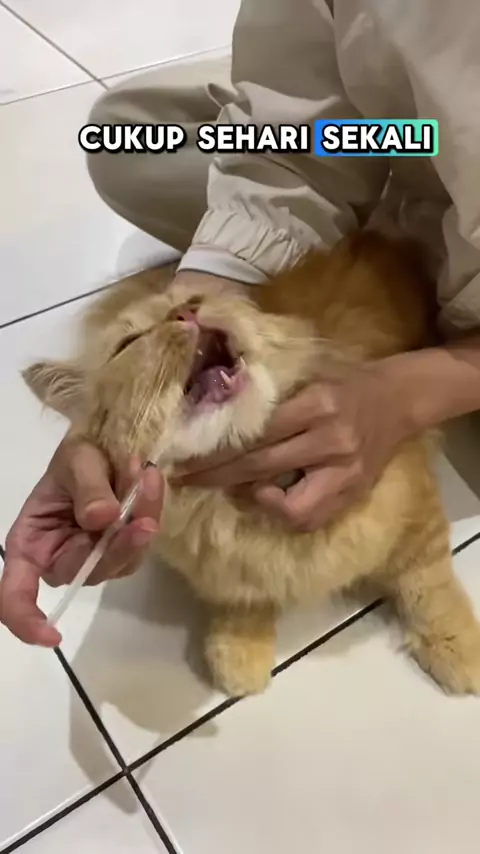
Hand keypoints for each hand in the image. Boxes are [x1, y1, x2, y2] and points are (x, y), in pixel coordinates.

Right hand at [0, 438, 163, 646]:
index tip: (52, 636)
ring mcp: (96, 558)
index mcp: (31, 544)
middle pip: (86, 572)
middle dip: (116, 542)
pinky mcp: (125, 551)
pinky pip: (141, 544)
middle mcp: (61, 558)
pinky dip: (149, 512)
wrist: (106, 447)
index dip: (26, 620)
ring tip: (146, 475)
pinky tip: (150, 482)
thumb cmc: (77, 457)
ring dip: (139, 519)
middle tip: (138, 502)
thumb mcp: (76, 460)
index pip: (16, 594)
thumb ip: (87, 487)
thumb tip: (101, 519)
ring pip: (122, 560)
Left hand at [174, 361, 412, 531]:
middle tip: (185, 480)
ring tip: (232, 489)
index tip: (184, 459)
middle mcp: (331, 441)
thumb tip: (218, 426)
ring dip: (252, 500)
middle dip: (217, 476)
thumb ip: (271, 402)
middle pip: (261, 466)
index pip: (255, 435)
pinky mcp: (353, 493)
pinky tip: (268, 497)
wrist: (399, 400)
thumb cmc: (346, 383)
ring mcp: (346, 473)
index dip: (215, 452)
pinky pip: (311, 518)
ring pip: (289, 506)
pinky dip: (283, 512)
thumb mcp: (308, 379)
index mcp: (317, 405)